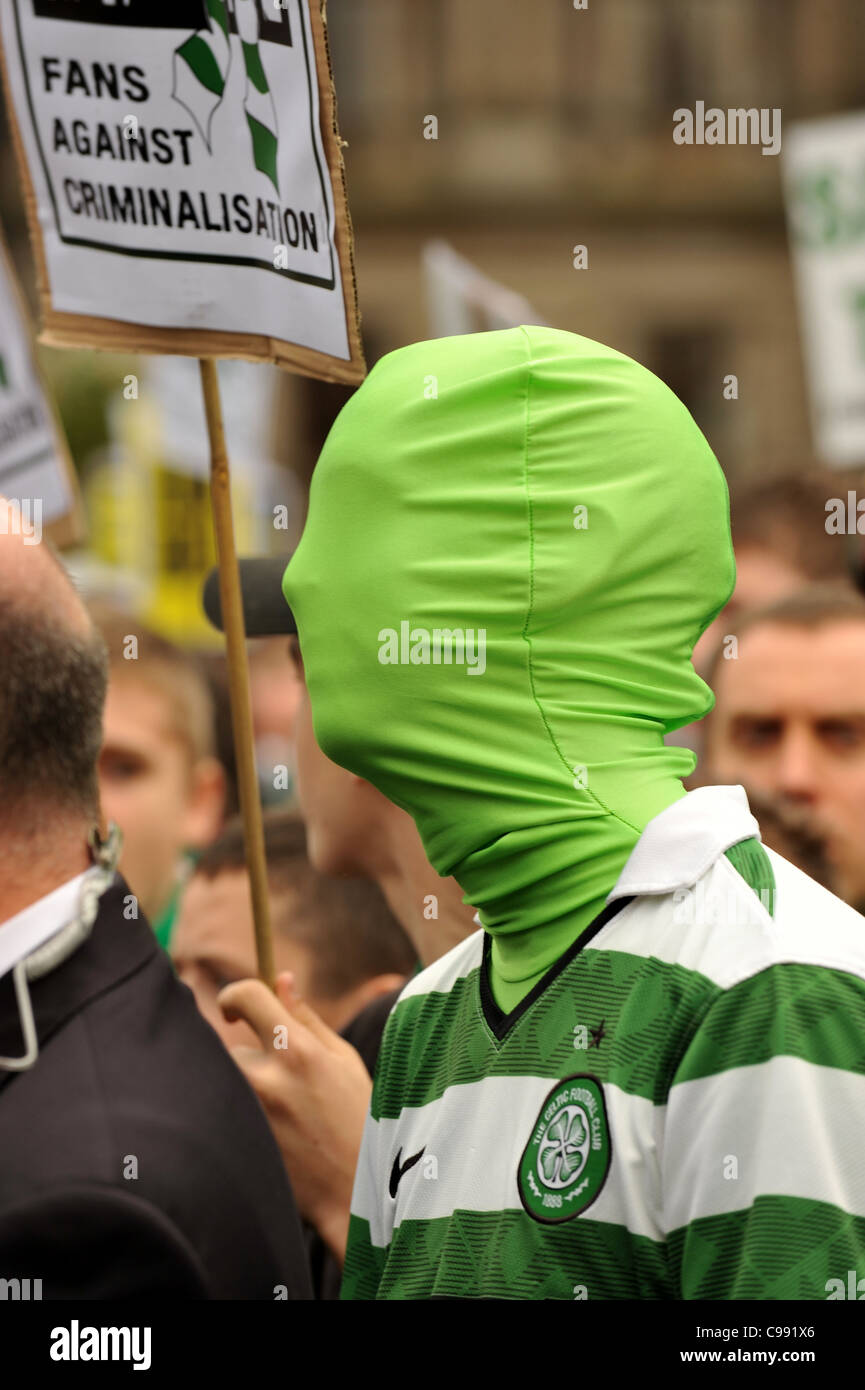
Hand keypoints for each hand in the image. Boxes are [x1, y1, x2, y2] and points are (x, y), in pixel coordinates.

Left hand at [218, 973, 371, 1266]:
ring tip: (277, 1113)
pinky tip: (267, 1133)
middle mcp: (266, 1078)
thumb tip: (280, 979)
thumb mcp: (342, 1060)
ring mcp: (247, 1113)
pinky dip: (234, 1114)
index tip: (234, 1008)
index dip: (233, 995)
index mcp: (297, 1050)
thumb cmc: (355, 1116)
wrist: (353, 1191)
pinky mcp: (235, 1142)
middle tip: (276, 1083)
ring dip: (242, 1087)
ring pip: (226, 1080)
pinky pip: (221, 1110)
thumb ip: (305, 1018)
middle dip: (246, 1058)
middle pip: (228, 1045)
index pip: (246, 996)